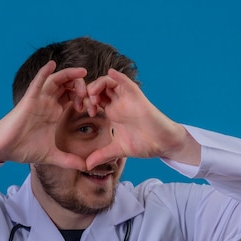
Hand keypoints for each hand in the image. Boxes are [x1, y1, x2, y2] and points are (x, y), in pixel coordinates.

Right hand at [0, 61, 89, 169]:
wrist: (5, 150)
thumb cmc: (25, 149)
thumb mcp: (53, 155)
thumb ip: (70, 161)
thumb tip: (86, 167)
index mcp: (55, 112)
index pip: (73, 97)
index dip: (86, 99)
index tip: (93, 110)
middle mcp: (48, 103)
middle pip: (68, 85)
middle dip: (81, 86)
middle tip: (91, 94)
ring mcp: (39, 99)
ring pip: (56, 80)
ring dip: (69, 75)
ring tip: (82, 74)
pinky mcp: (29, 99)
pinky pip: (37, 82)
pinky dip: (44, 72)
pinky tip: (52, 64)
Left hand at [84, 69, 199, 169]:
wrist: (161, 144)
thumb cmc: (143, 144)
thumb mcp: (117, 150)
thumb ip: (102, 155)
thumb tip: (87, 166)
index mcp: (112, 112)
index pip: (94, 99)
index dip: (84, 101)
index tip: (79, 110)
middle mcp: (118, 103)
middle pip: (99, 88)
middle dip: (87, 92)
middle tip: (83, 103)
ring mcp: (127, 98)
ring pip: (109, 82)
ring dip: (97, 84)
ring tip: (92, 95)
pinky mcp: (136, 96)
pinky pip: (126, 81)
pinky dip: (117, 76)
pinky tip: (110, 73)